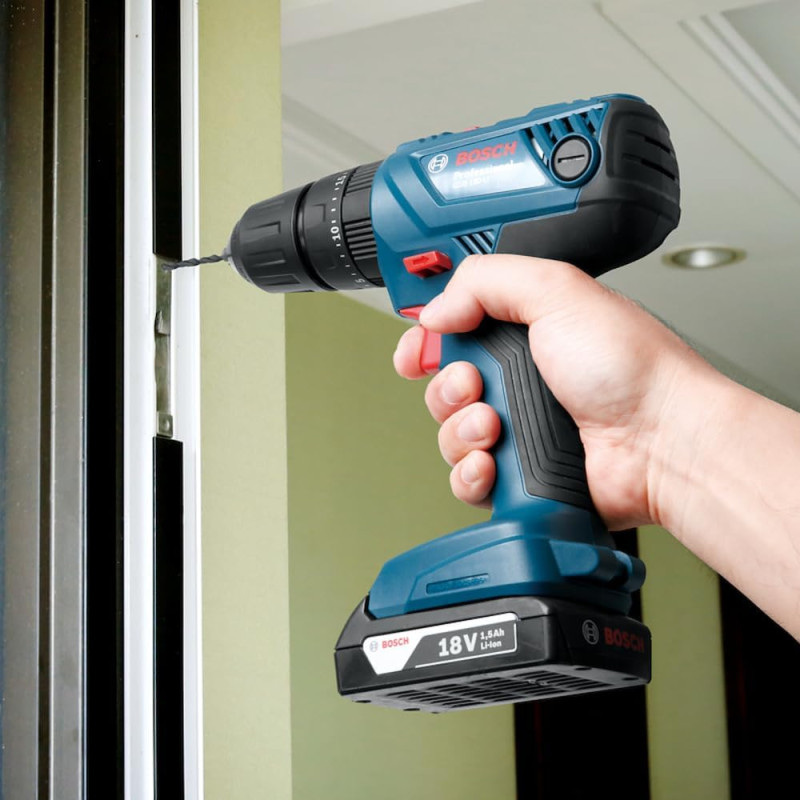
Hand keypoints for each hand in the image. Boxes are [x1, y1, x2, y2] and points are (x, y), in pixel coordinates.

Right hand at [393, 254, 717, 530]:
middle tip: (474, 383)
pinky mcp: (520, 478)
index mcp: (524, 332)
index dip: (426, 343)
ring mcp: (519, 432)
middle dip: (446, 386)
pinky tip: (492, 463)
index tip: (417, 353)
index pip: (453, 332)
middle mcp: (519, 382)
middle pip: (442, 386)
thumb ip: (486, 281)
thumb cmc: (632, 368)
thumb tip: (435, 310)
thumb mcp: (557, 291)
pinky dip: (472, 474)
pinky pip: (467, 481)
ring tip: (493, 426)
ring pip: (450, 436)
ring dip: (460, 430)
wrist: (662, 441)